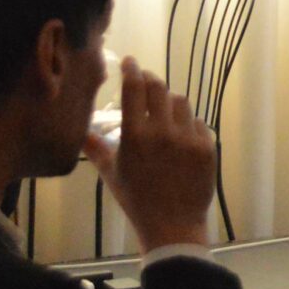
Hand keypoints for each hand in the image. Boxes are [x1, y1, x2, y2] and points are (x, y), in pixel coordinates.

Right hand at [83, 57, 218, 253]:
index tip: (130, 62)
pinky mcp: (207, 146)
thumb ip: (96, 148)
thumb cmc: (137, 200)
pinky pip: (198, 123)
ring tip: (163, 112)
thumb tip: (80, 131)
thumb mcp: (111, 174)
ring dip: (170, 102)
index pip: (134, 89)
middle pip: (159, 88)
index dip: (132, 70)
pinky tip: (180, 136)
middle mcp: (163, 132)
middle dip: (150, 79)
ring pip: (181, 102)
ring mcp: (188, 138)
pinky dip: (188, 125)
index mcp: (135, 136)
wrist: (172, 226)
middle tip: (145, 80)